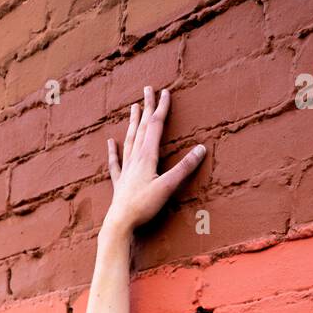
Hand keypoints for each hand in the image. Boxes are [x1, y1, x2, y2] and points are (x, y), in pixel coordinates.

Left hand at [105, 86, 205, 234]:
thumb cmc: (143, 206)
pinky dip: (113, 150)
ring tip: (133, 107)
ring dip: (133, 123)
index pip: (155, 126)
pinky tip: (110, 142)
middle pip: (141, 128)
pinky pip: (116, 162)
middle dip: (147, 108)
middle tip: (147, 89)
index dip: (161, 108)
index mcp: (147, 156)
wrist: (120, 223)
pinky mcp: (119, 182)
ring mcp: (125, 169)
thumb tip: (201, 149)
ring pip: (129, 140)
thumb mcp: (167, 186)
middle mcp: (135, 159)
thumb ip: (184, 168)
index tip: (165, 92)